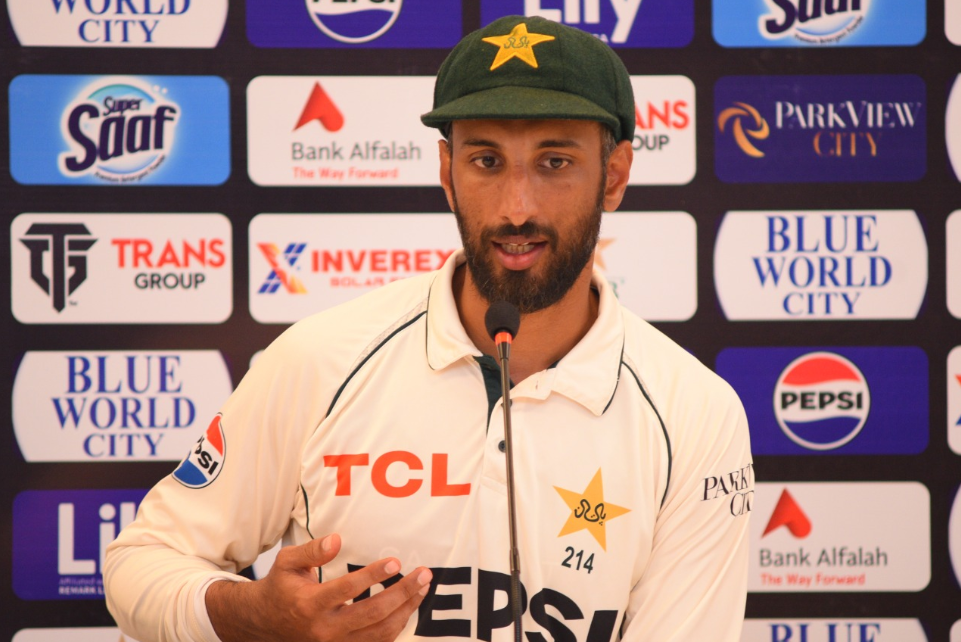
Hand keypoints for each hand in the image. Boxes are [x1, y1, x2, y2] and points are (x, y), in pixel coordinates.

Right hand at [206, 534, 432, 641]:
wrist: (265, 623)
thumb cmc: (281, 586)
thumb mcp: (287, 562)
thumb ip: (311, 550)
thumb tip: (337, 540)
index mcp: (309, 604)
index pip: (346, 589)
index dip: (372, 576)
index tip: (395, 561)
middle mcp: (324, 629)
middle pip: (372, 614)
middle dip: (402, 593)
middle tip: (424, 574)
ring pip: (379, 633)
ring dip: (406, 610)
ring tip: (423, 588)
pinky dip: (396, 626)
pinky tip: (408, 607)